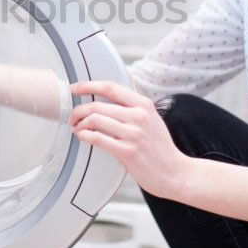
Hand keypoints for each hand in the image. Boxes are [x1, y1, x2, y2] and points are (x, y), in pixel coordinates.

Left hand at [68, 81, 190, 200]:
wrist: (175, 172)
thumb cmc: (161, 147)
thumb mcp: (153, 117)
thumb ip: (137, 102)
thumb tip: (128, 75)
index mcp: (144, 105)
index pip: (110, 88)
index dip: (88, 85)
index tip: (75, 88)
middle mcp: (138, 116)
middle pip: (98, 105)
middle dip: (78, 110)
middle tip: (73, 117)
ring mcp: (133, 134)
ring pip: (95, 120)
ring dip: (79, 124)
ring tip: (77, 128)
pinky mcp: (127, 152)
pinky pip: (98, 138)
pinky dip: (85, 136)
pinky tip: (82, 137)